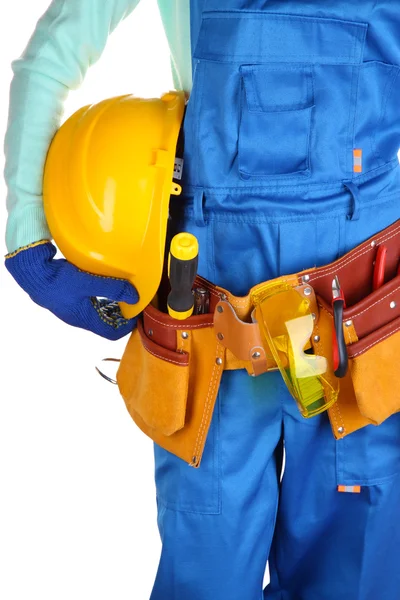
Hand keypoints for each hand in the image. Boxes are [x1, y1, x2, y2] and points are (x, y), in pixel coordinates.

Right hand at [5, 241, 138, 339]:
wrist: (33, 272)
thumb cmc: (57, 281)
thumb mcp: (88, 283)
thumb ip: (112, 288)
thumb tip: (135, 297)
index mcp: (85, 319)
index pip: (112, 333)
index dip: (128, 326)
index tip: (139, 313)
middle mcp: (81, 317)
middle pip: (108, 323)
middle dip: (123, 314)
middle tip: (135, 301)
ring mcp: (76, 307)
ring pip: (101, 312)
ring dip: (114, 305)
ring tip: (125, 292)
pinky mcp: (72, 297)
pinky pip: (93, 301)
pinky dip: (104, 296)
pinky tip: (108, 285)